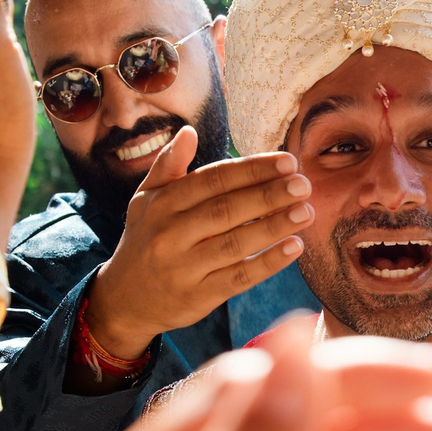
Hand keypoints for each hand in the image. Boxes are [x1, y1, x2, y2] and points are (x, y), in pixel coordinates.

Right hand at [82, 138, 313, 359]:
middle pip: (227, 209)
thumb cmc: (144, 239)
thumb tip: (189, 132)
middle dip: (268, 195)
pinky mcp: (198, 297)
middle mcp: (170, 234)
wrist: (125, 298)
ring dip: (275, 227)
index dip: (252, 169)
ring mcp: (184, 267)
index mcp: (162, 203)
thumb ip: (168, 166)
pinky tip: (294, 248)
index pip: (213, 180)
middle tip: (304, 184)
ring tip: (306, 212)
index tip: (287, 162)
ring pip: (235, 243)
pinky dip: (268, 263)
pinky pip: (239, 277)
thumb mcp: (146, 199)